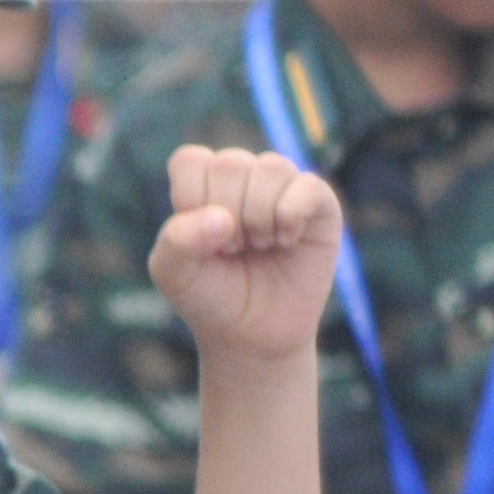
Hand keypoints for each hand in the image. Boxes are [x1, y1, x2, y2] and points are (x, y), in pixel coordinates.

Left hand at [149, 144, 341, 371]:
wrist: (253, 333)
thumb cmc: (209, 295)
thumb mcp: (173, 273)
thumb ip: (176, 240)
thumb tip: (222, 218)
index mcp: (203, 184)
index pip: (190, 160)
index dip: (191, 199)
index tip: (199, 237)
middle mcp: (244, 178)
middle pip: (230, 163)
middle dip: (225, 215)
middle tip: (232, 248)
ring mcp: (283, 186)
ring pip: (271, 167)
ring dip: (258, 217)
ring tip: (258, 246)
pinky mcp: (320, 202)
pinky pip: (308, 186)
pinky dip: (290, 217)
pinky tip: (286, 242)